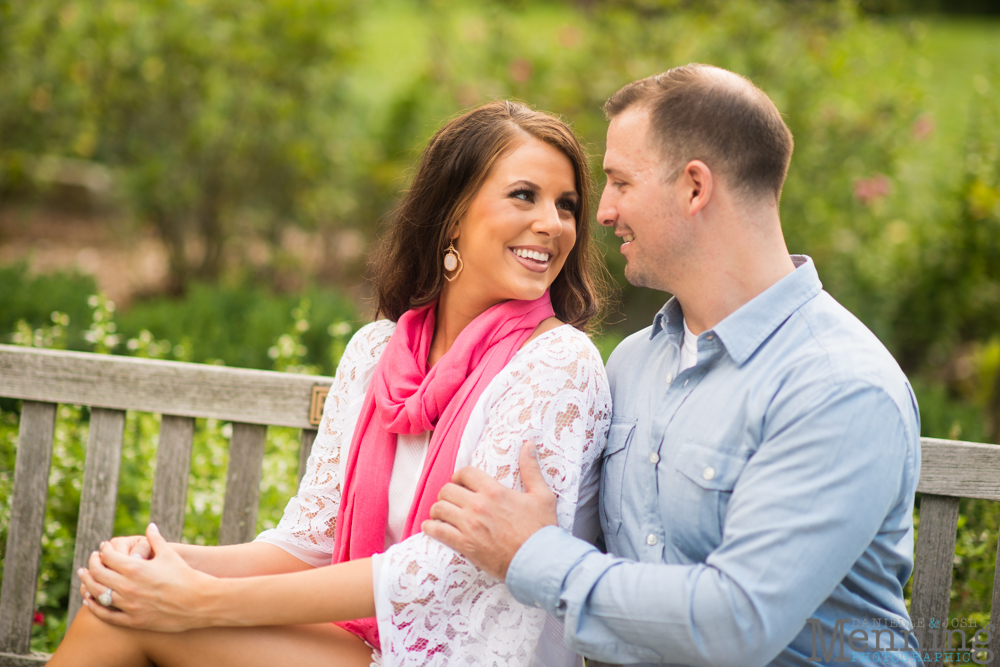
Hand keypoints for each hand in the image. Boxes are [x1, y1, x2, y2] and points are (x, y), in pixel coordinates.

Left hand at [79, 523, 217, 631]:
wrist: (199, 602)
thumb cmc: (186, 575)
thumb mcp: (170, 554)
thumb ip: (156, 539)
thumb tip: (150, 526)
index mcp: (136, 568)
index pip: (108, 557)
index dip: (103, 550)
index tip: (103, 548)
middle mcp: (128, 587)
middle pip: (98, 574)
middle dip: (92, 564)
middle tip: (92, 560)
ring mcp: (129, 605)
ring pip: (98, 594)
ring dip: (88, 584)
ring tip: (85, 577)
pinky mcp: (133, 621)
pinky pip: (106, 614)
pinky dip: (94, 606)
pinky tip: (89, 600)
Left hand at [423, 441, 557, 579]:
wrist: (539, 561)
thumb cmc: (542, 529)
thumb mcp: (542, 495)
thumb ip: (531, 468)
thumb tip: (529, 445)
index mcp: (494, 491)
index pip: (465, 473)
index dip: (460, 476)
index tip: (461, 482)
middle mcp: (478, 505)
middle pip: (447, 490)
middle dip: (448, 493)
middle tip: (452, 500)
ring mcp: (469, 525)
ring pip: (439, 509)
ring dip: (438, 510)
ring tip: (442, 513)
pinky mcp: (465, 544)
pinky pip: (438, 532)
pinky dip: (431, 528)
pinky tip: (431, 527)